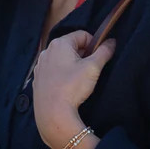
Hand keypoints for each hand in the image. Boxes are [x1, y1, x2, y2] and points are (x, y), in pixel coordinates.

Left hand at [32, 30, 115, 148]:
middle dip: (83, 55)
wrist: (53, 113)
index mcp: (60, 43)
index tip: (99, 57)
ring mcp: (40, 66)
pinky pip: (53, 71)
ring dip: (72, 65)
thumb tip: (112, 42)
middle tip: (91, 70)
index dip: (94, 44)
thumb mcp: (93, 67)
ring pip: (62, 59)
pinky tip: (68, 86)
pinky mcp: (38, 79)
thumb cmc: (72, 88)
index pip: (82, 35)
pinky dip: (62, 74)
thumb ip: (104, 52)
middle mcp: (46, 51)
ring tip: (79, 80)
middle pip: (71, 46)